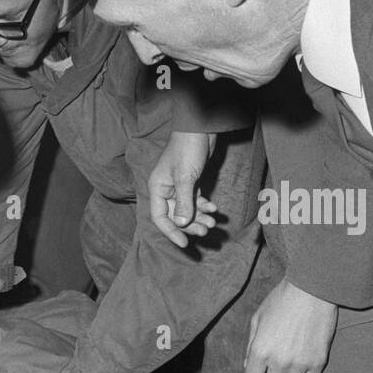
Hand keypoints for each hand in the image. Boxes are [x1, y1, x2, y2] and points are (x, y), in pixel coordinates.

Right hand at [149, 131, 217, 247]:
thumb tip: (180, 225)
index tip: (184, 243)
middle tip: (206, 231)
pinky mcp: (190, 182)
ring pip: (187, 209)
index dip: (171, 232)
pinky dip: (204, 206)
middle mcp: (165, 189)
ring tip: (213, 222)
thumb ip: (182, 202)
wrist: (200, 128)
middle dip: (190, 225)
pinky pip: (196, 200)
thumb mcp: (185, 178)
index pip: (160, 217)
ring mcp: (178, 186)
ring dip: (200, 217)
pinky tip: (214, 208)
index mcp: (157, 188)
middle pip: (175, 215)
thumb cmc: (187, 150)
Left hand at [244, 277, 337, 372]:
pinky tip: (304, 365)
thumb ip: (250, 346)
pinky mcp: (319, 361)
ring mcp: (300, 363)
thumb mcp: (257, 319)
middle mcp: (279, 361)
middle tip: (276, 369)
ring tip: (291, 367)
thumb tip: (249, 366)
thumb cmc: (281, 301)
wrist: (312, 289)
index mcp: (260, 350)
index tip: (260, 371)